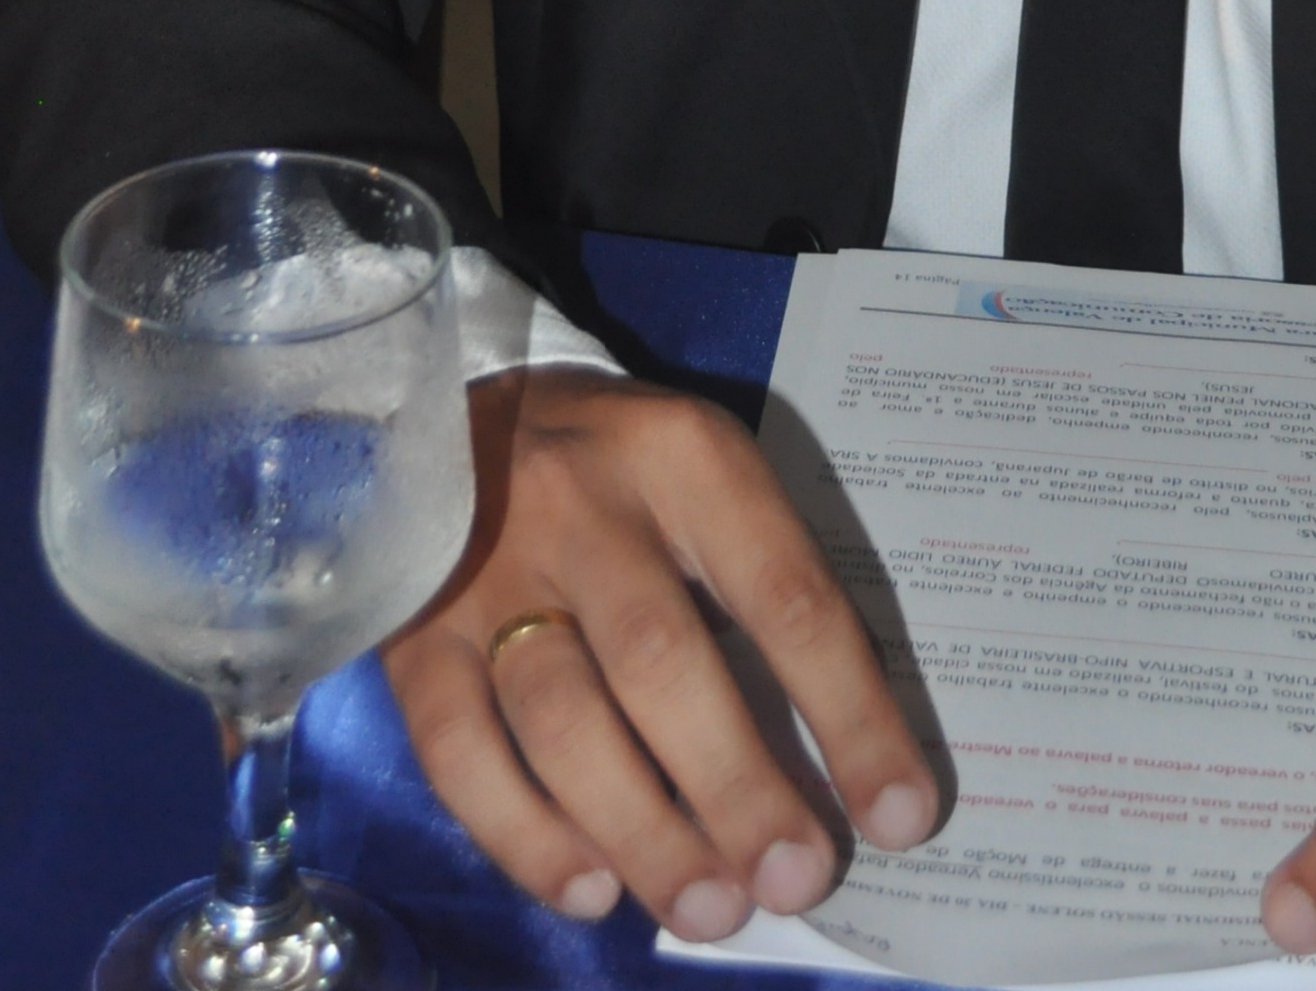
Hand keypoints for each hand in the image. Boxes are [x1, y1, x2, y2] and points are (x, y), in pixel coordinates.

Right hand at [383, 365, 937, 933]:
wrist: (465, 408)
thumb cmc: (626, 469)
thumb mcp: (709, 481)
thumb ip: (763, 593)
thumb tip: (839, 765)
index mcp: (685, 457)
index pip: (783, 593)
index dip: (848, 713)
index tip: (900, 814)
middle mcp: (584, 506)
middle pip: (662, 661)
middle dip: (738, 787)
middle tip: (796, 878)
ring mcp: (487, 571)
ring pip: (562, 717)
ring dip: (643, 829)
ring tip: (710, 907)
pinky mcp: (415, 635)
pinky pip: (460, 752)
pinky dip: (526, 836)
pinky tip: (591, 888)